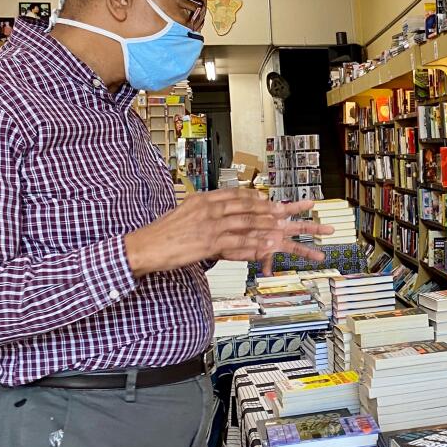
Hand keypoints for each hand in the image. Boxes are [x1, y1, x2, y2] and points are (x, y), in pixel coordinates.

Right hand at [125, 189, 331, 277]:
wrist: (143, 246)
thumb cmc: (164, 233)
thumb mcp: (187, 213)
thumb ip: (207, 210)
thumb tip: (224, 210)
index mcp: (207, 200)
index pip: (241, 196)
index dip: (263, 200)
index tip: (281, 203)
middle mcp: (211, 209)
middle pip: (253, 208)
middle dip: (281, 211)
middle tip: (304, 213)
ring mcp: (211, 227)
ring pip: (249, 226)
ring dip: (274, 229)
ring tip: (295, 232)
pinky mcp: (208, 244)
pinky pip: (237, 245)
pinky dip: (255, 247)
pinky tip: (270, 249)